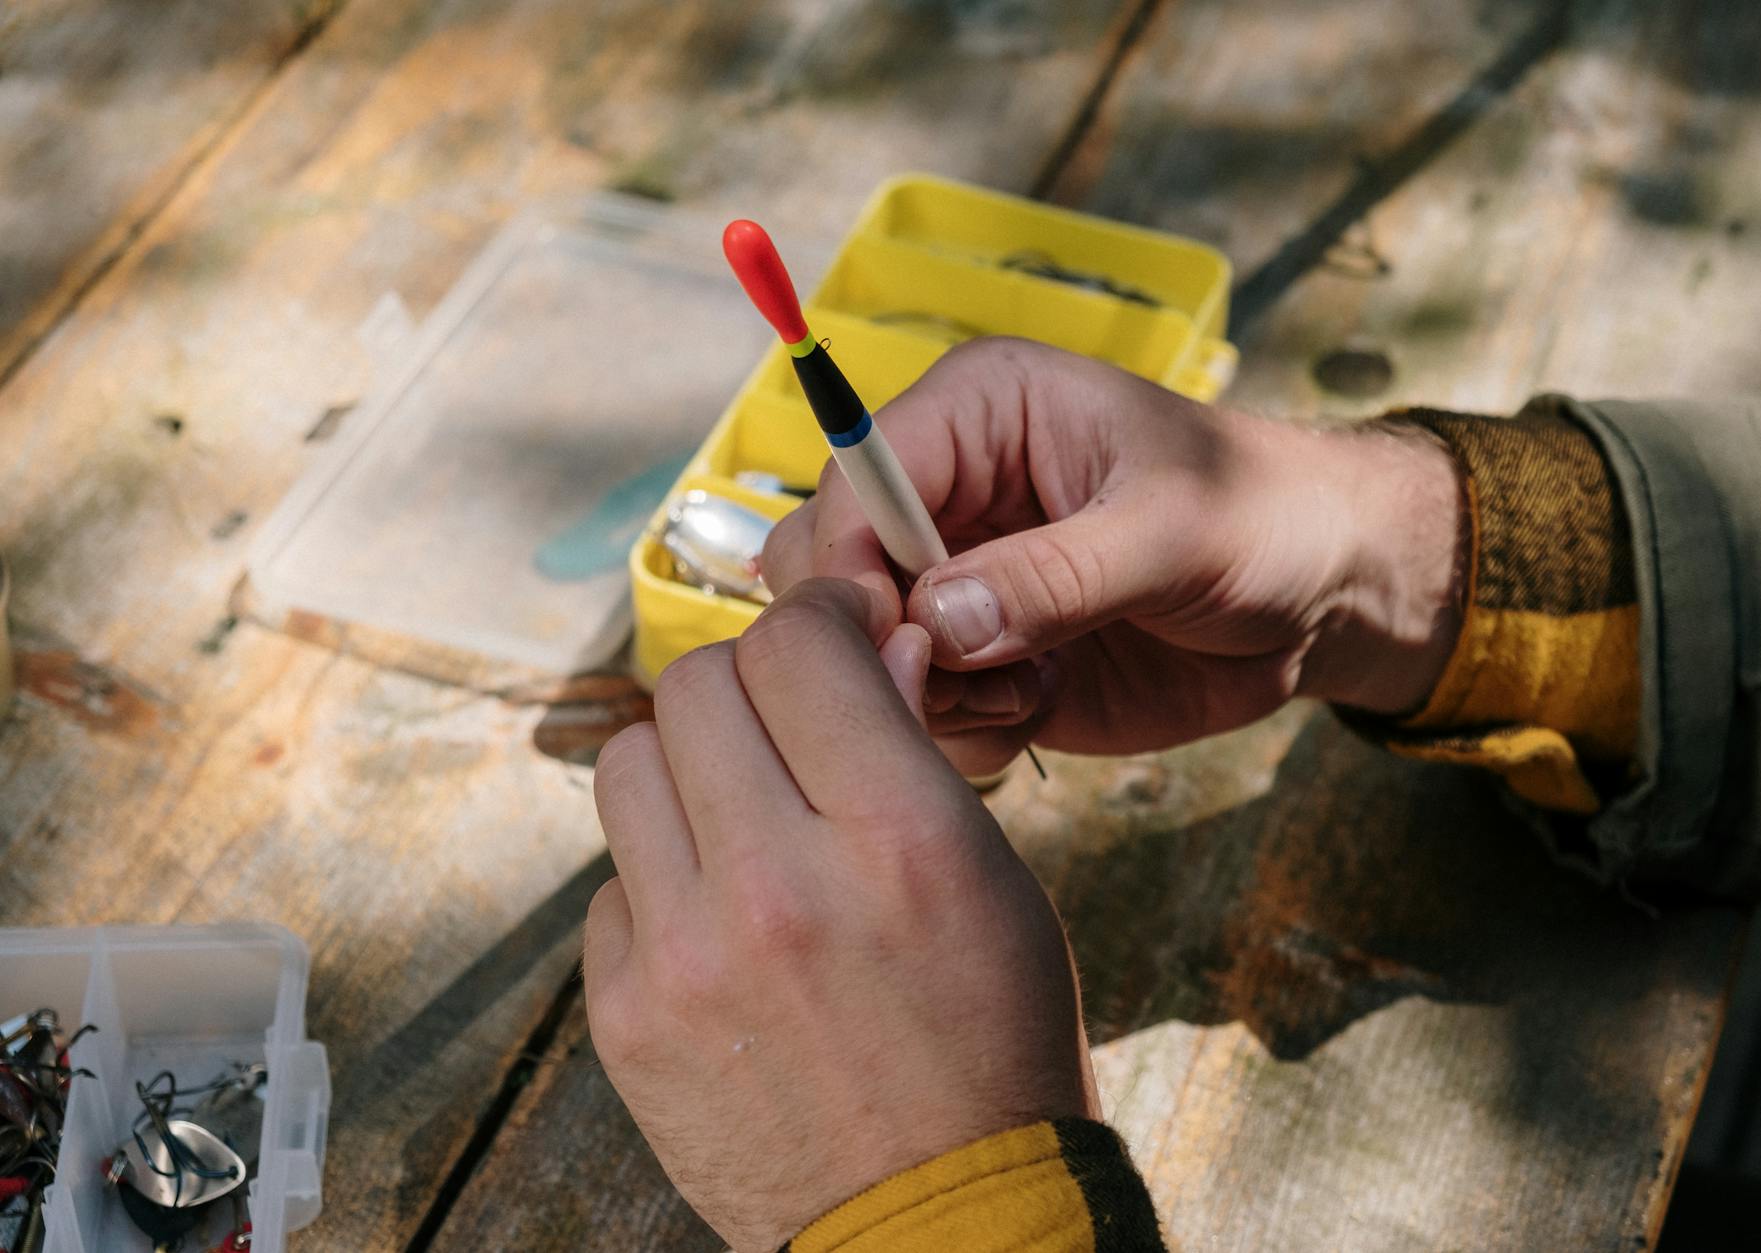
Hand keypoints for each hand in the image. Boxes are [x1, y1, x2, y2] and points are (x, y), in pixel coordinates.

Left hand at [584, 579, 1096, 1250]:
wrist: (936, 1216)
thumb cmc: (990, 1041)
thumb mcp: (994, 882)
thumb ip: (915, 752)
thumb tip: (873, 641)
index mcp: (897, 838)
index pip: (797, 645)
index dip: (817, 618)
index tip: (834, 633)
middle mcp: (778, 884)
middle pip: (698, 687)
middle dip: (749, 684)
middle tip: (787, 722)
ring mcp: (686, 955)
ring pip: (627, 765)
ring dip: (687, 769)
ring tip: (742, 817)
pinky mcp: (627, 1017)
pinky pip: (612, 882)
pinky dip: (662, 881)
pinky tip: (722, 924)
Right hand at [762, 338, 1465, 775]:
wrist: (1326, 597)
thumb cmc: (1267, 518)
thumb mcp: (1174, 532)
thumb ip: (1056, 575)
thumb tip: (937, 619)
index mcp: (980, 411)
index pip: (854, 478)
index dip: (852, 562)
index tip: (895, 641)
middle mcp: (950, 492)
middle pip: (834, 568)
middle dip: (886, 638)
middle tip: (980, 677)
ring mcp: (961, 579)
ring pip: (869, 650)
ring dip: (935, 692)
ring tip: (1034, 690)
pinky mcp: (984, 654)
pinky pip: (922, 705)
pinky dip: (964, 729)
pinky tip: (1038, 711)